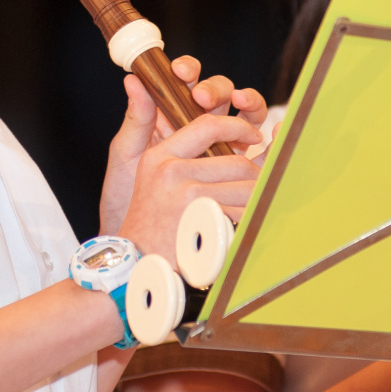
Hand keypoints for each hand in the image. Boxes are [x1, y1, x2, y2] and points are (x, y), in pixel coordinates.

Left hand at [100, 55, 268, 236]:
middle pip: (220, 93)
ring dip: (248, 102)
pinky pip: (261, 148)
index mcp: (171, 117)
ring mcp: (221, 147)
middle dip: (216, 88)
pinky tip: (270, 131)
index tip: (180, 72)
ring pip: (245, 112)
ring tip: (242, 104)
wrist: (140, 244)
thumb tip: (134, 78)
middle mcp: (198, 128)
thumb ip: (136, 119)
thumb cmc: (126, 199)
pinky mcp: (239, 171)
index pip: (186, 81)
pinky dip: (272, 134)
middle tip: (203, 97)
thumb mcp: (126, 156)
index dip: (189, 70)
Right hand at [114, 103, 261, 261]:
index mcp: (159, 157)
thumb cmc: (152, 227)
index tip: (254, 136)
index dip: (238, 127)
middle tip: (254, 192)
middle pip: (238, 162)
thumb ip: (187, 158)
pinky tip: (240, 230)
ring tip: (245, 214)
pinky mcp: (203, 218)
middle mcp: (171, 171)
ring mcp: (187, 194)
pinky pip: (245, 212)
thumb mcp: (154, 180)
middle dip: (254, 178)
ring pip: (247, 187)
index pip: (208, 125)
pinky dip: (251, 221)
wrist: (134, 265)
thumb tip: (237, 135)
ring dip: (255, 202)